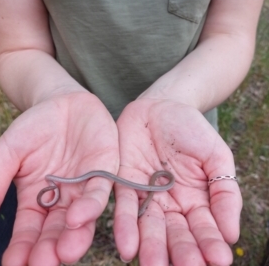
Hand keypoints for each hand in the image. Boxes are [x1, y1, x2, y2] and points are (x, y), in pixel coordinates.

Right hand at [0, 92, 118, 265]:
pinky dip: (90, 205)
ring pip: (81, 218)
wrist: (61, 100)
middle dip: (50, 251)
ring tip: (64, 253)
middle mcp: (63, 199)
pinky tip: (77, 216)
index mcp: (37, 200)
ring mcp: (85, 186)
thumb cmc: (33, 127)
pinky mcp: (105, 170)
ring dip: (74, 236)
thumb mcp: (7, 154)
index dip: (22, 250)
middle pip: (57, 232)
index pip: (28, 233)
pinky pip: (99, 191)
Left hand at [114, 98, 241, 265]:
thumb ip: (225, 192)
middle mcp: (170, 203)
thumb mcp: (217, 156)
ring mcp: (146, 194)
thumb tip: (232, 233)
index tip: (218, 259)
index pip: (204, 228)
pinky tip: (127, 246)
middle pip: (175, 233)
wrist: (161, 107)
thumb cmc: (191, 129)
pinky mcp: (124, 182)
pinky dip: (125, 225)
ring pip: (148, 226)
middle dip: (180, 253)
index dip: (210, 243)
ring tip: (153, 265)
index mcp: (195, 199)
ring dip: (151, 247)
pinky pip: (124, 205)